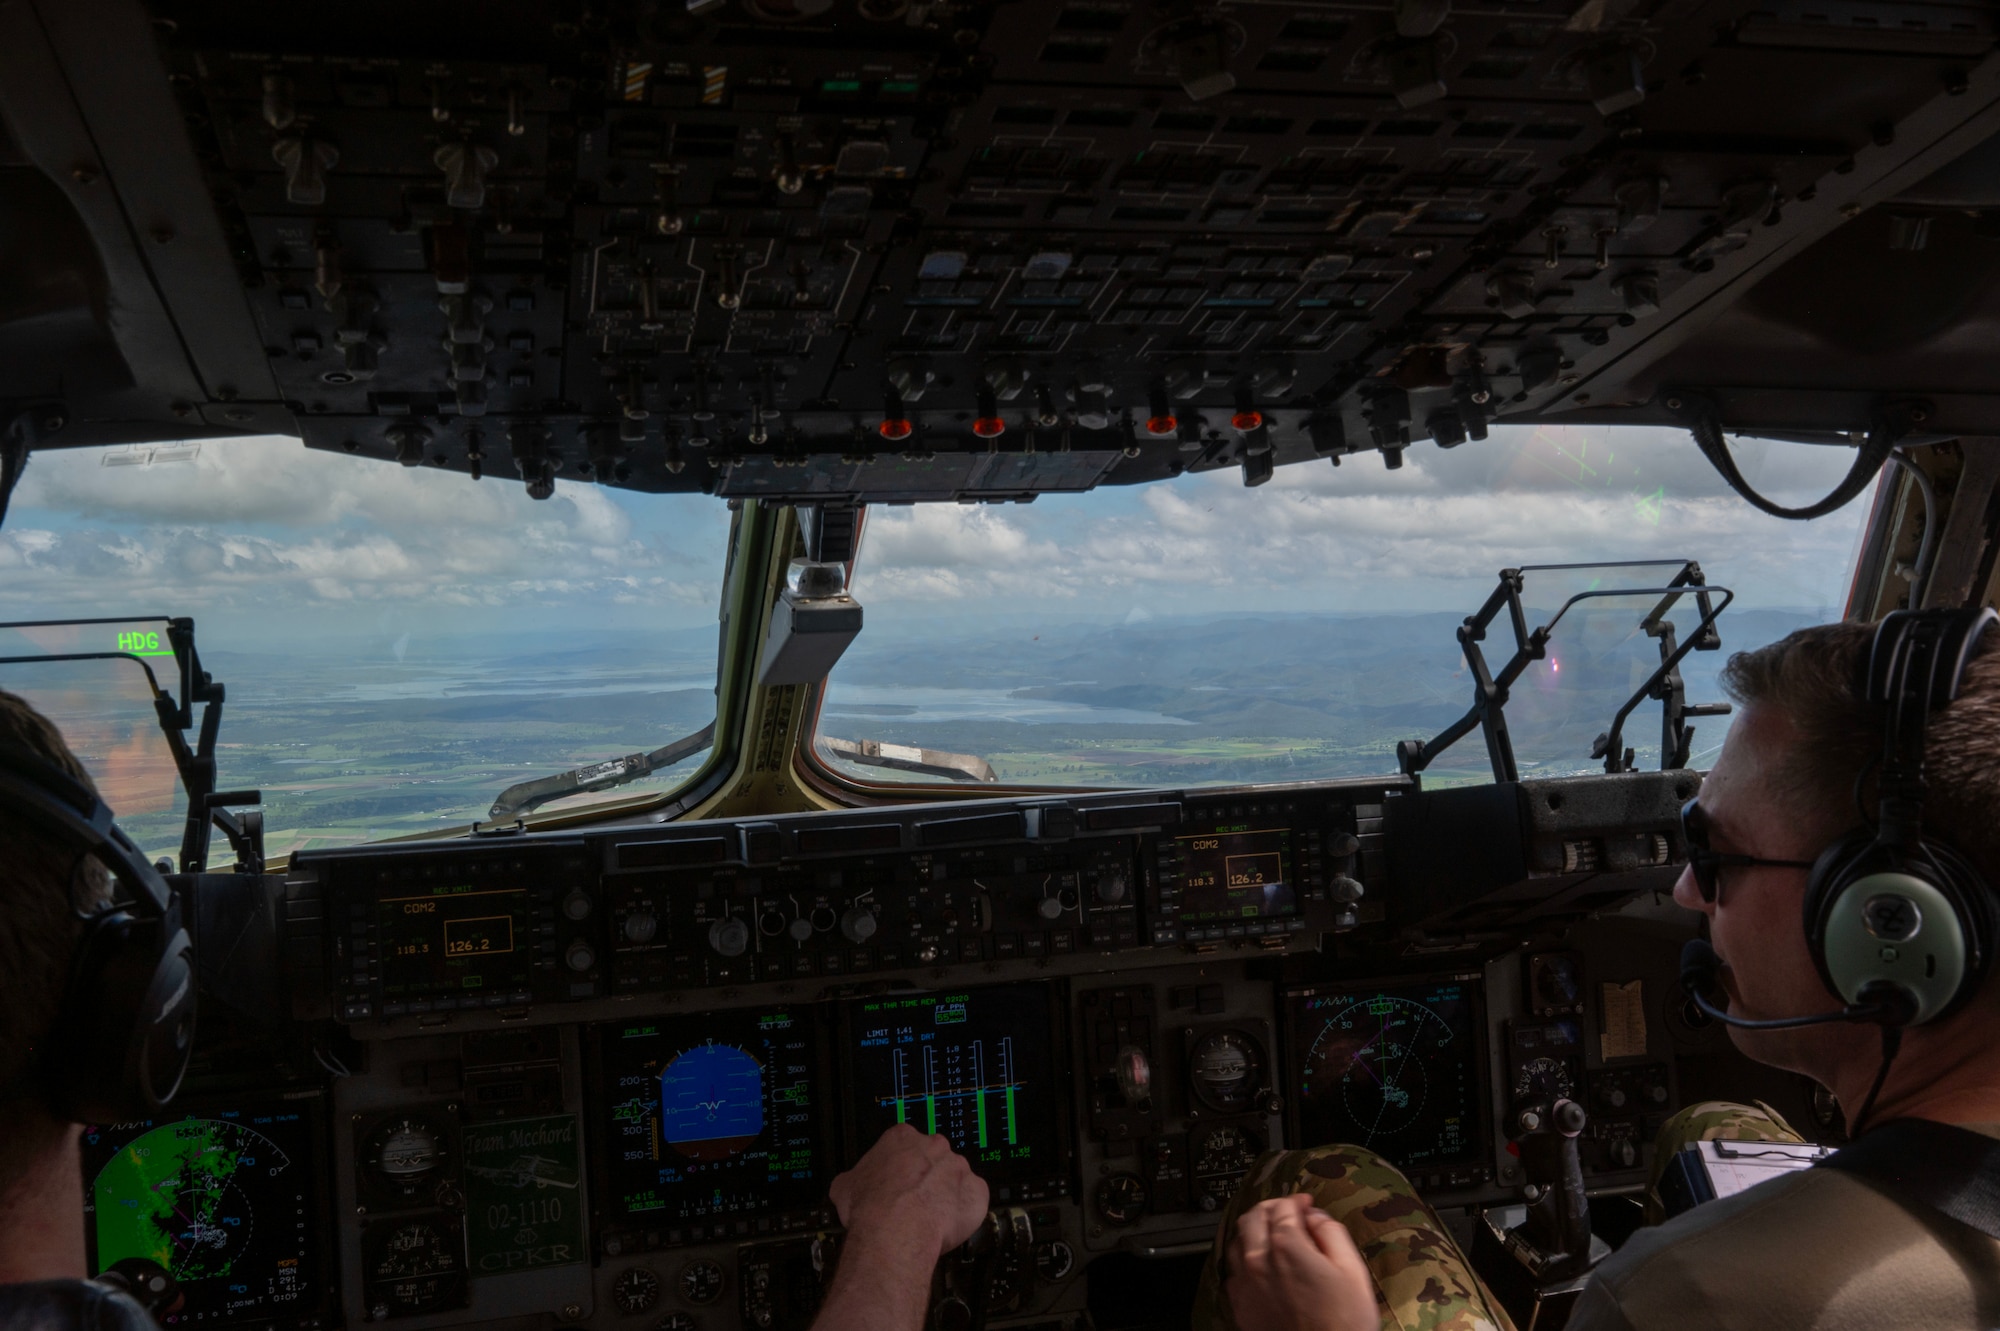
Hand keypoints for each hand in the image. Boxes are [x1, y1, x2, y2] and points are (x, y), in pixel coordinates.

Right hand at [829, 1124, 989, 1261]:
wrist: (895, 1231)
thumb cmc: (872, 1207)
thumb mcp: (844, 1186)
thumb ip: (855, 1178)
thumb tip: (848, 1186)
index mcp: (901, 1138)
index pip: (904, 1144)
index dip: (900, 1166)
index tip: (897, 1180)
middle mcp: (934, 1146)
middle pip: (933, 1158)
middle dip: (925, 1177)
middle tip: (912, 1200)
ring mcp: (957, 1167)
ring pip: (955, 1178)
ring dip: (945, 1194)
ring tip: (929, 1218)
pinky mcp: (976, 1191)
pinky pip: (973, 1200)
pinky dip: (964, 1211)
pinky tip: (947, 1224)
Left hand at [1225, 1193, 1378, 1330]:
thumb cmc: (1343, 1322)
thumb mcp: (1352, 1270)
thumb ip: (1332, 1233)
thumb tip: (1314, 1216)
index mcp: (1287, 1245)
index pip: (1283, 1206)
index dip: (1296, 1200)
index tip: (1305, 1204)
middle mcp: (1258, 1260)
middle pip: (1253, 1217)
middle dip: (1271, 1208)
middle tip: (1287, 1213)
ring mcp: (1245, 1284)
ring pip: (1237, 1241)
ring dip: (1253, 1231)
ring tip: (1271, 1235)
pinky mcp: (1239, 1305)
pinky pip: (1233, 1271)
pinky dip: (1244, 1260)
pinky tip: (1260, 1267)